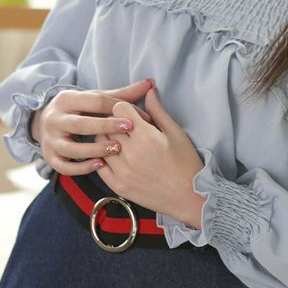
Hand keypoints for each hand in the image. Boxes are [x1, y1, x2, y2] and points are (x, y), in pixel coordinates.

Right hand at [30, 80, 155, 175]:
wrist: (45, 122)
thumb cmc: (80, 110)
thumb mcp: (95, 99)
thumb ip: (123, 94)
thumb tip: (151, 83)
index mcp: (67, 99)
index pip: (94, 102)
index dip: (118, 108)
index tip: (139, 116)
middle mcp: (55, 119)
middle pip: (80, 124)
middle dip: (106, 126)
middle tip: (130, 129)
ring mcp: (50, 140)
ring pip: (71, 148)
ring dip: (94, 149)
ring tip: (116, 149)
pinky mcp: (49, 158)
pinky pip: (64, 167)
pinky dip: (81, 167)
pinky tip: (100, 165)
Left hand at [97, 84, 206, 227]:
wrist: (188, 197)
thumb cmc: (186, 163)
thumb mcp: (176, 133)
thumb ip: (158, 111)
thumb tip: (148, 91)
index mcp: (146, 137)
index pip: (119, 109)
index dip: (127, 108)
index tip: (135, 115)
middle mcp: (130, 153)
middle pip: (107, 124)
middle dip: (115, 122)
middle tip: (127, 127)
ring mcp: (122, 171)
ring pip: (100, 144)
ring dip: (108, 138)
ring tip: (122, 142)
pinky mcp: (117, 186)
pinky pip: (99, 165)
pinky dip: (103, 157)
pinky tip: (116, 156)